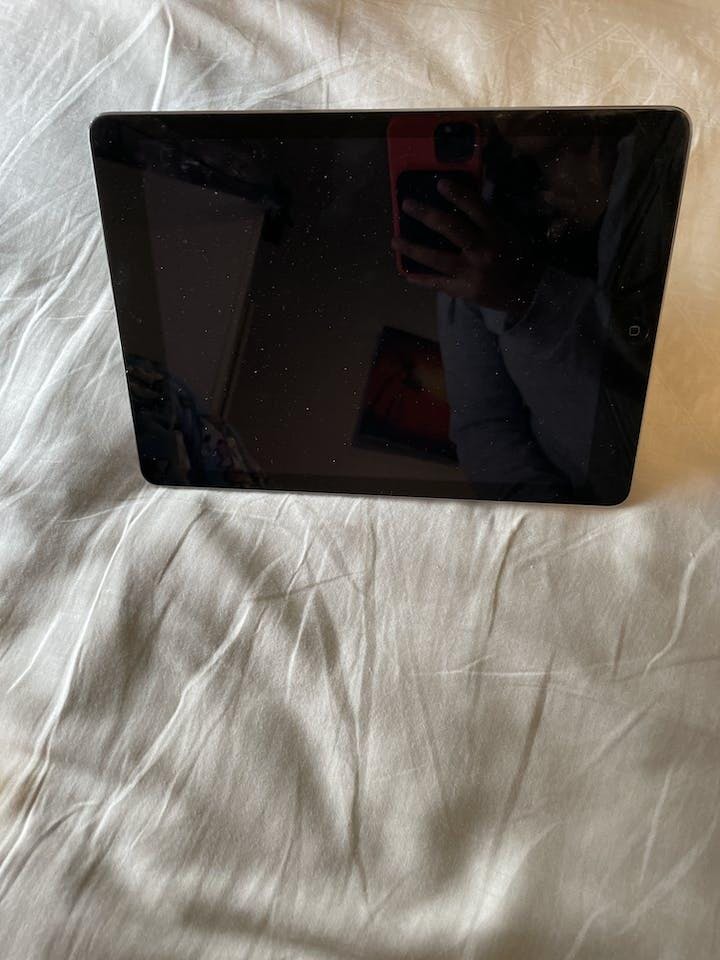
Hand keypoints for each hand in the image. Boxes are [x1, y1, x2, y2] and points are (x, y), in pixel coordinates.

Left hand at [391, 178, 541, 311]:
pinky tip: (406, 273)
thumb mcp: (507, 232)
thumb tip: (458, 201)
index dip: (457, 194)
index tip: (440, 183)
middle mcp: (483, 251)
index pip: (476, 207)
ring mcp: (472, 273)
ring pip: (437, 259)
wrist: (528, 291)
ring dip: (413, 248)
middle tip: (407, 205)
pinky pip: (438, 283)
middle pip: (451, 229)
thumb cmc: (515, 256)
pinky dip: (421, 279)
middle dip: (426, 214)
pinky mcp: (465, 291)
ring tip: (395, 240)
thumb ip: (485, 219)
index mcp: (496, 233)